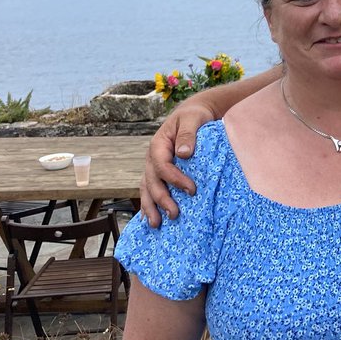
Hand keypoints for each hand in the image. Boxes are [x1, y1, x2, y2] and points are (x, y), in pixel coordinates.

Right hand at [138, 102, 216, 225]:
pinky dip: (149, 204)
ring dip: (150, 207)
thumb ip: (188, 134)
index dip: (175, 180)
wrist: (192, 114)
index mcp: (158, 145)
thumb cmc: (194, 116)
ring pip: (147, 189)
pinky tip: (151, 218)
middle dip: (162, 199)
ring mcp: (153, 166)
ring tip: (156, 224)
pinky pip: (150, 189)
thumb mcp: (193, 119)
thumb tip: (184, 153)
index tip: (192, 190)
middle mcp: (152, 158)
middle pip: (152, 182)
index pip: (162, 166)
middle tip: (175, 214)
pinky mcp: (159, 173)